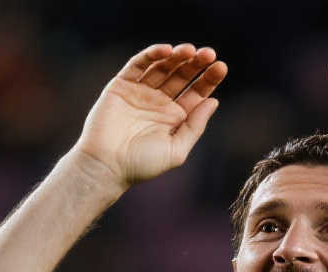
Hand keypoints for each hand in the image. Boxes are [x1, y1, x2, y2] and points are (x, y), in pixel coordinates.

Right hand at [72, 44, 226, 189]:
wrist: (105, 165)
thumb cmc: (141, 165)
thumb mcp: (176, 150)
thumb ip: (195, 126)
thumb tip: (213, 101)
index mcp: (174, 117)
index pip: (196, 92)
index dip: (209, 78)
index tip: (221, 67)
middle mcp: (159, 102)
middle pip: (182, 75)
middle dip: (196, 63)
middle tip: (209, 54)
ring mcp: (140, 92)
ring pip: (162, 67)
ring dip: (177, 56)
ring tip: (189, 50)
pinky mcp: (121, 85)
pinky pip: (138, 65)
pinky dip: (152, 55)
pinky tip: (166, 51)